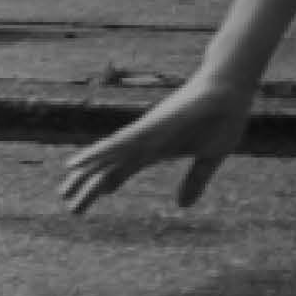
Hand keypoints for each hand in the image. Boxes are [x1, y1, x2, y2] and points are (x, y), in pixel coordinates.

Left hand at [58, 78, 259, 211]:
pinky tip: (77, 163)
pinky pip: (119, 143)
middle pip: (109, 166)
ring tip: (64, 192)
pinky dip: (98, 153)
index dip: (103, 186)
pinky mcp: (151, 126)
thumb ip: (195, 180)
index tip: (83, 202)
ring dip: (86, 173)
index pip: (122, 171)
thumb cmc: (221, 118)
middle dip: (88, 186)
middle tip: (69, 206)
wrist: (231, 89)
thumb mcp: (209, 157)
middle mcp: (144, 142)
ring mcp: (146, 133)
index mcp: (156, 150)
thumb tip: (182, 206)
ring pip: (108, 157)